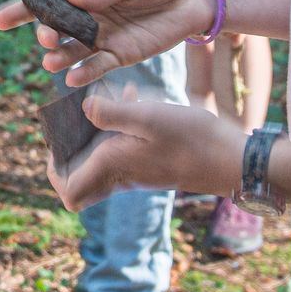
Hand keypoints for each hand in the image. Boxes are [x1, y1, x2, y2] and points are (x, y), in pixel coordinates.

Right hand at [0, 0, 216, 86]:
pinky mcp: (122, 55)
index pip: (49, 1)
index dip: (22, 10)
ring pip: (72, 51)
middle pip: (57, 28)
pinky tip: (71, 78)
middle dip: (46, 34)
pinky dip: (83, 73)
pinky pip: (97, 67)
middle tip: (47, 38)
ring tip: (51, 61)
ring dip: (59, 57)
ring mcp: (105, 37)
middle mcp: (90, 16)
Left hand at [49, 93, 245, 211]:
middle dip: (72, 152)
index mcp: (113, 167)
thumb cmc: (193, 139)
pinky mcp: (153, 162)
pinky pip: (124, 149)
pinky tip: (135, 97)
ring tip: (109, 100)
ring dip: (98, 133)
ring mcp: (138, 171)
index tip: (59, 143)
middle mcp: (122, 175)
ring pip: (102, 160)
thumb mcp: (150, 117)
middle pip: (81, 181)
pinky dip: (121, 127)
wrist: (235, 160)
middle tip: (76, 121)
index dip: (55, 173)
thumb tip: (84, 109)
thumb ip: (112, 113)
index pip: (69, 194)